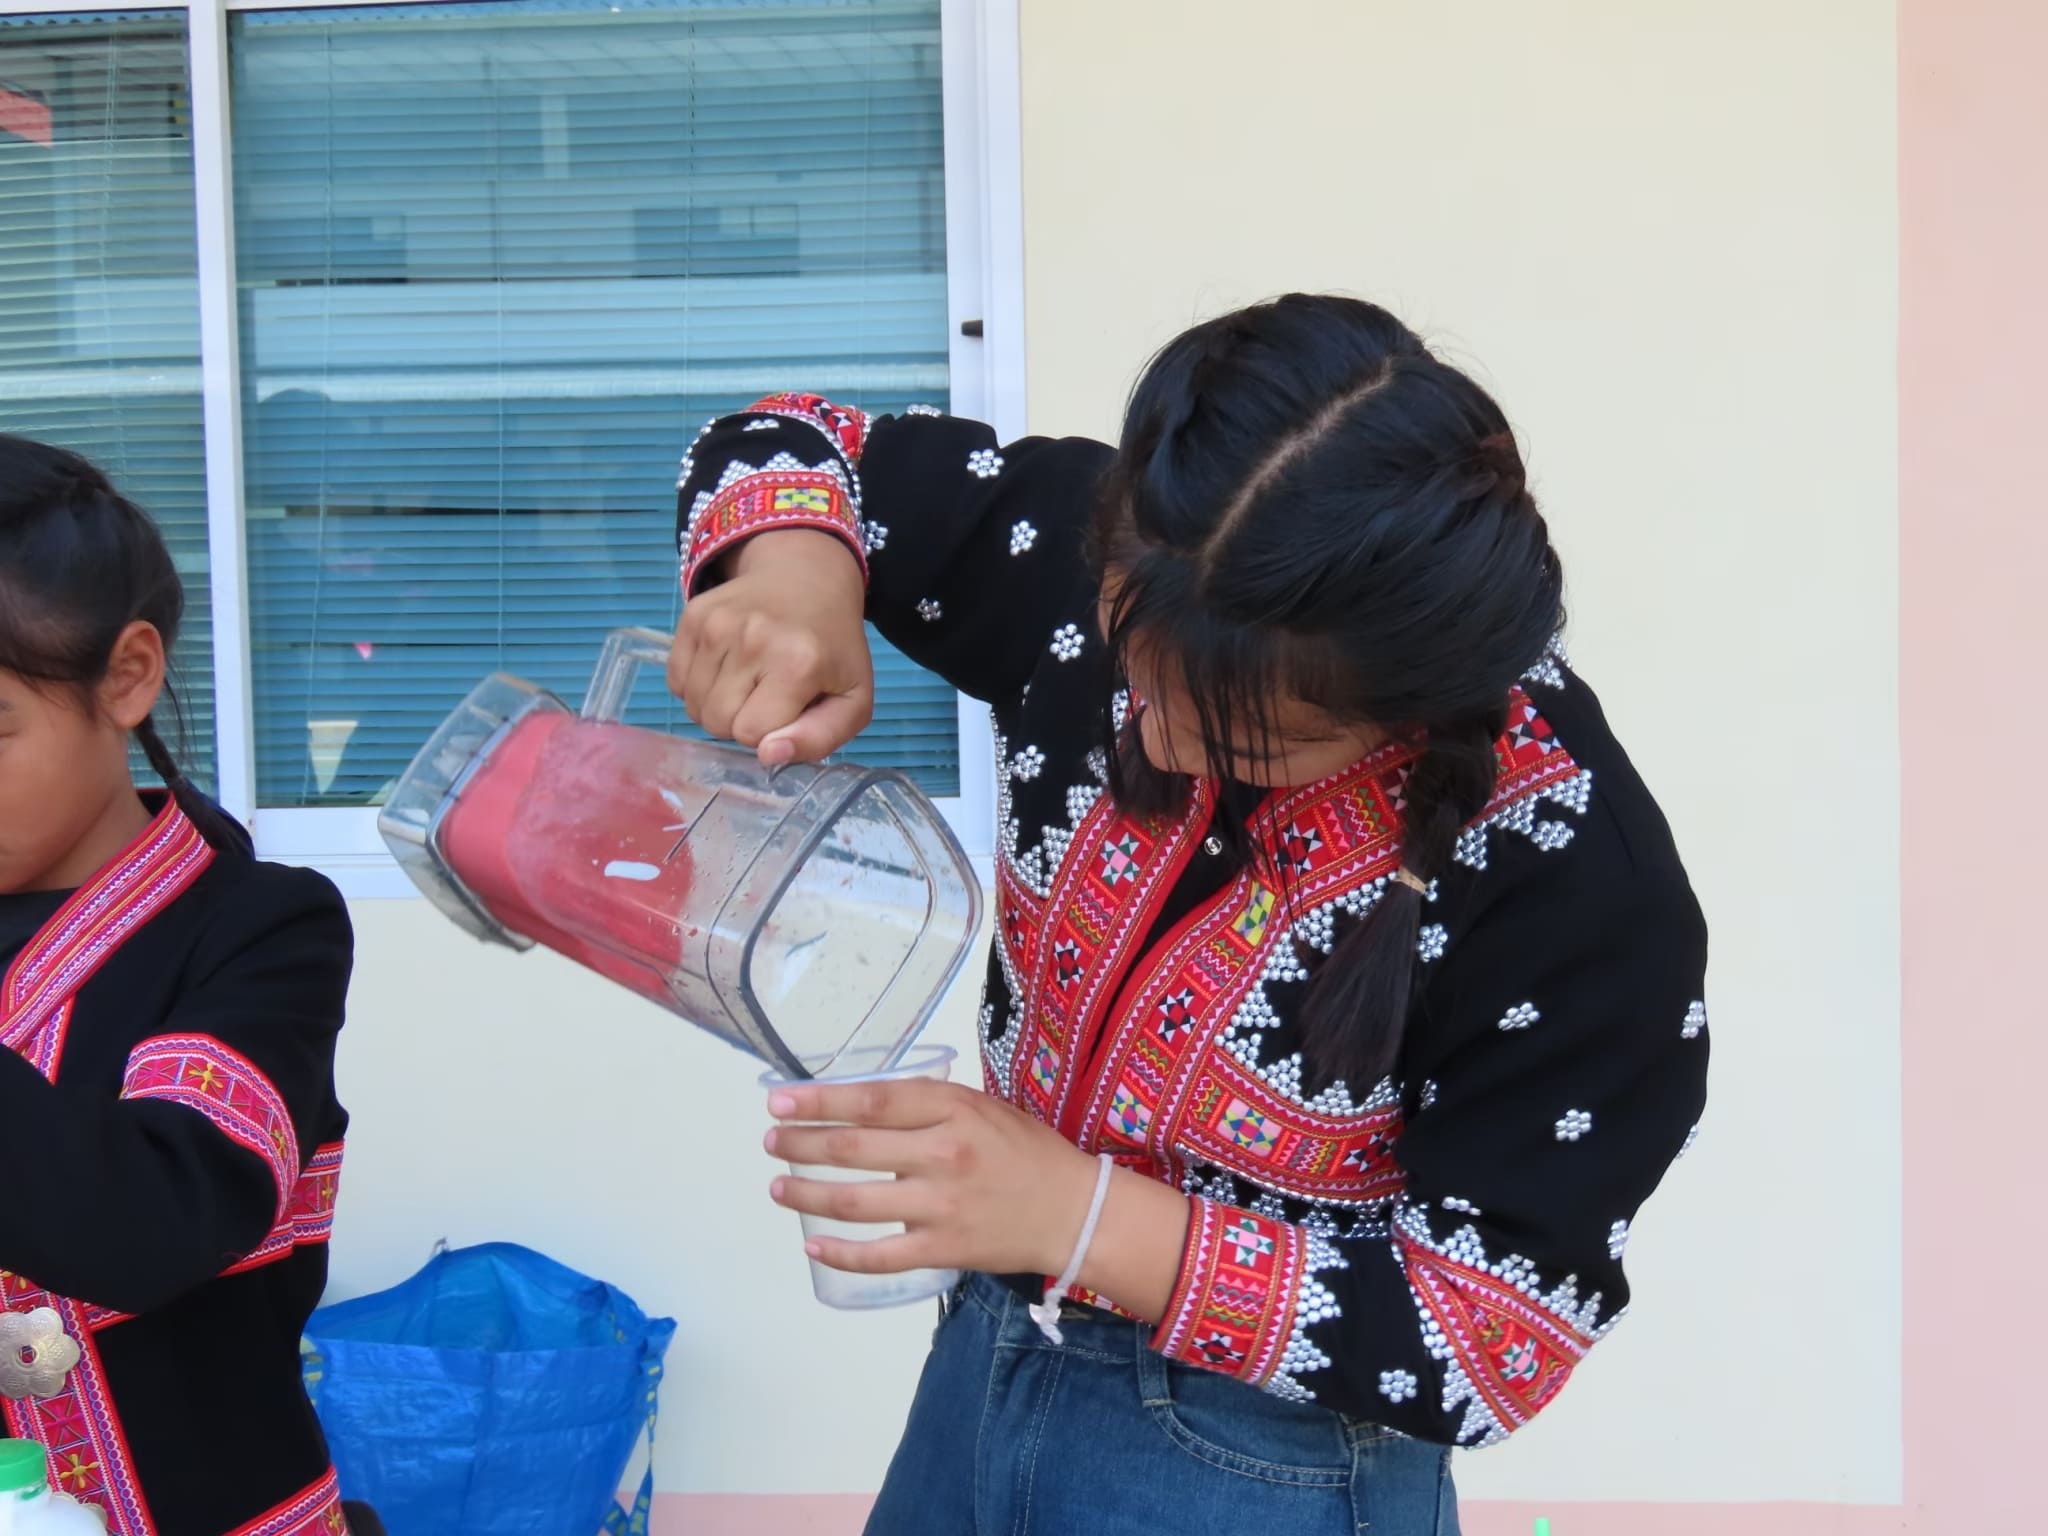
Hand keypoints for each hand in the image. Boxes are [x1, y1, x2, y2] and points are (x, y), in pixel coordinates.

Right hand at [668, 529, 871, 763]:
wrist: (808, 578)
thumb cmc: (834, 649)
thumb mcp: (853, 701)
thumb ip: (819, 738)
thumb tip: (768, 754)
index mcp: (797, 663)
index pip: (751, 734)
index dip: (770, 731)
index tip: (790, 708)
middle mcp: (751, 638)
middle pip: (717, 723)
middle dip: (741, 722)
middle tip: (769, 696)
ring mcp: (716, 623)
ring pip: (693, 706)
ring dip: (718, 706)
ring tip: (749, 682)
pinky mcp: (693, 615)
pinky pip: (676, 681)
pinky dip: (698, 686)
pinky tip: (727, 667)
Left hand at [765, 1077, 1102, 1279]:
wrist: (1074, 1212)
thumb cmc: (1026, 1152)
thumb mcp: (982, 1107)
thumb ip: (927, 1105)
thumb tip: (860, 1103)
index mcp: (954, 1109)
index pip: (872, 1100)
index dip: (819, 1101)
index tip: (780, 1101)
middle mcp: (943, 1154)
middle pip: (853, 1148)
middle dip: (800, 1144)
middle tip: (771, 1141)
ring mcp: (941, 1206)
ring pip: (855, 1202)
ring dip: (806, 1194)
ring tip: (778, 1187)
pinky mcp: (943, 1250)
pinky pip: (879, 1256)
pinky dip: (840, 1253)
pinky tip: (813, 1243)